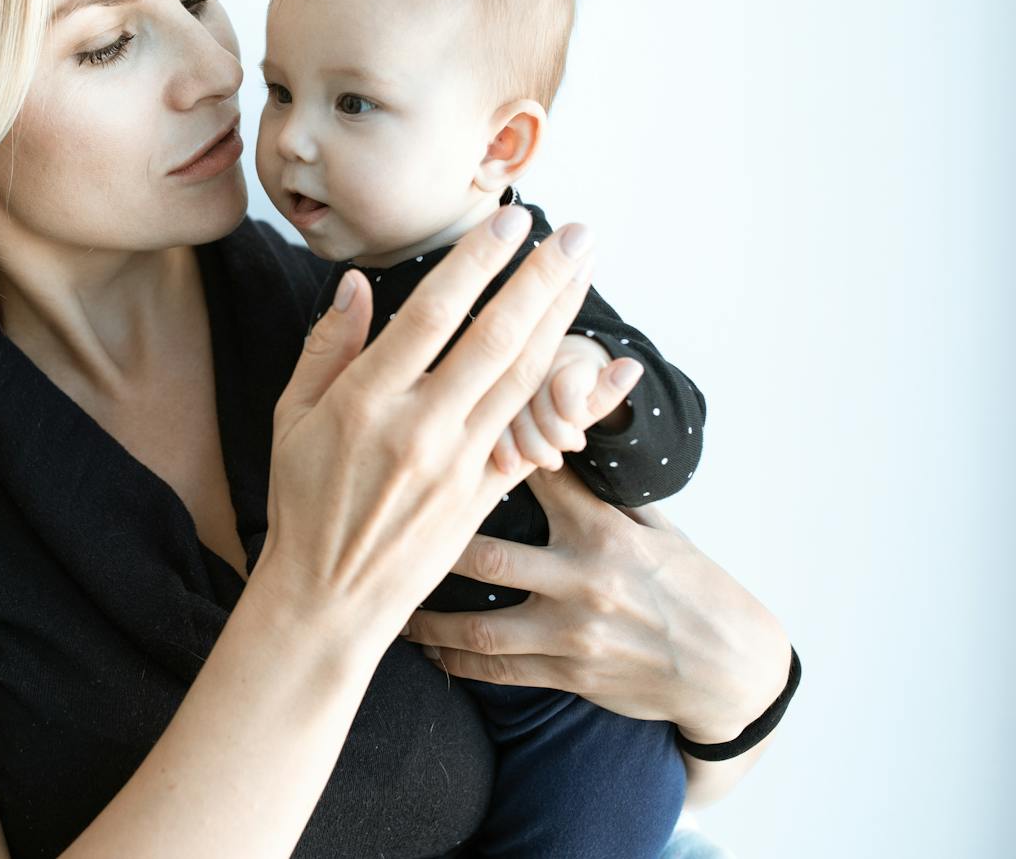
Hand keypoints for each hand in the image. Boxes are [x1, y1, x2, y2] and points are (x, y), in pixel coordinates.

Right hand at [253, 206, 616, 648]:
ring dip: (560, 321)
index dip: (476, 263)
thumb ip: (328, 348)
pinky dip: (564, 396)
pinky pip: (529, 434)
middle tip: (577, 233)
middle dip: (541, 279)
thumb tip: (357, 285)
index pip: (431, 314)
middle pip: (494, 338)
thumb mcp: (292, 418)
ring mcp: (456, 465)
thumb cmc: (302, 502)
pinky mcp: (481, 496)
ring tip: (584, 273)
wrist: (328, 599)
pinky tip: (589, 363)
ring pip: (523, 379)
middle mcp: (418, 429)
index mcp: (365, 402)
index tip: (509, 221)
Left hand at [399, 460, 790, 745]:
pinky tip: (427, 652)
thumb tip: (558, 443)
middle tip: (385, 533)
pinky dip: (455, 662)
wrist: (731, 669)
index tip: (444, 441)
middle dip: (430, 546)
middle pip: (486, 557)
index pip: (538, 480)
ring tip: (388, 605)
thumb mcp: (659, 527)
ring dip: (426, 620)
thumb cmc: (692, 586)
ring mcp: (573, 634)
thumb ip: (604, 493)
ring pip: (478, 628)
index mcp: (605, 532)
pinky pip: (496, 671)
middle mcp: (584, 582)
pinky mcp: (569, 676)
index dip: (489, 459)